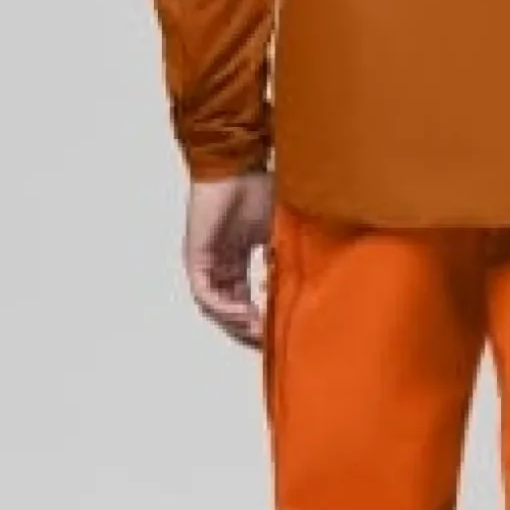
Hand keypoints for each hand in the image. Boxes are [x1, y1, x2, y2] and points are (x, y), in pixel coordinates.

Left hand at [184, 171, 273, 348]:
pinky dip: (226, 309)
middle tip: (270, 343)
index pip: (244, 301)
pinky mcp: (196, 259)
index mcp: (235, 261)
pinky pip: (207, 296)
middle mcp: (217, 266)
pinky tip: (247, 314)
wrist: (238, 166)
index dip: (260, 320)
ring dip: (237, 324)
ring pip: (216, 308)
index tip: (280, 333)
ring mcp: (205, 264)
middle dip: (249, 330)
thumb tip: (313, 281)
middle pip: (229, 310)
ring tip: (259, 334)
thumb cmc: (258, 189)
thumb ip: (287, 255)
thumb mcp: (279, 232)